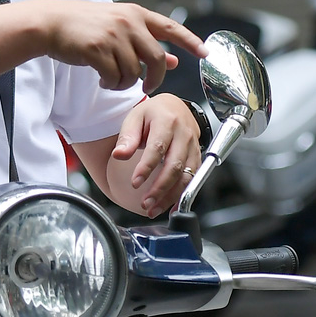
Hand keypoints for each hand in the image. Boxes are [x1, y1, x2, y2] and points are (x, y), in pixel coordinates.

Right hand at [30, 1, 205, 92]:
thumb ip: (145, 42)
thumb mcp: (119, 27)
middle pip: (156, 58)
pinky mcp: (97, 49)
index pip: (171, 28)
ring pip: (134, 72)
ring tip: (113, 80)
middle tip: (147, 89)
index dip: (190, 41)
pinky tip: (102, 80)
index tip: (206, 53)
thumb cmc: (84, 26)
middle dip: (155, 79)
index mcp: (136, 14)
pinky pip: (115, 77)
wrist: (50, 23)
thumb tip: (174, 60)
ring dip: (125, 83)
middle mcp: (128, 21)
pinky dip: (111, 84)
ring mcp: (113, 35)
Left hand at [110, 95, 203, 216]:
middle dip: (160, 188)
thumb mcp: (135, 117)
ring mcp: (194, 146)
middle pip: (174, 166)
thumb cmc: (153, 113)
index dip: (147, 168)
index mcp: (167, 121)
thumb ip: (127, 137)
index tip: (135, 183)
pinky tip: (169, 206)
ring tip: (154, 209)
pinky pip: (193, 179)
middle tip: (145, 203)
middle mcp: (184, 134)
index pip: (157, 148)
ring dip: (171, 196)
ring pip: (186, 176)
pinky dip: (181, 195)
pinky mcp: (197, 157)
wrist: (174, 107)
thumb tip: (118, 155)